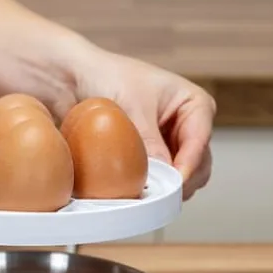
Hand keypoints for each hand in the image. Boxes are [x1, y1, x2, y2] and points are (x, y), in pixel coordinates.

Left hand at [69, 47, 216, 199]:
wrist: (72, 79)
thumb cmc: (106, 77)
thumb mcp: (133, 107)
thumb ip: (150, 143)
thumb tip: (163, 177)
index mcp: (194, 106)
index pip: (201, 143)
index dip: (188, 168)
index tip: (172, 187)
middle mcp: (186, 129)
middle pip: (198, 167)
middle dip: (180, 183)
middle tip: (155, 195)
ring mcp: (167, 147)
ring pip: (180, 180)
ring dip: (164, 190)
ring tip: (140, 193)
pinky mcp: (147, 161)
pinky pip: (155, 184)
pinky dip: (147, 191)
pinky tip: (130, 192)